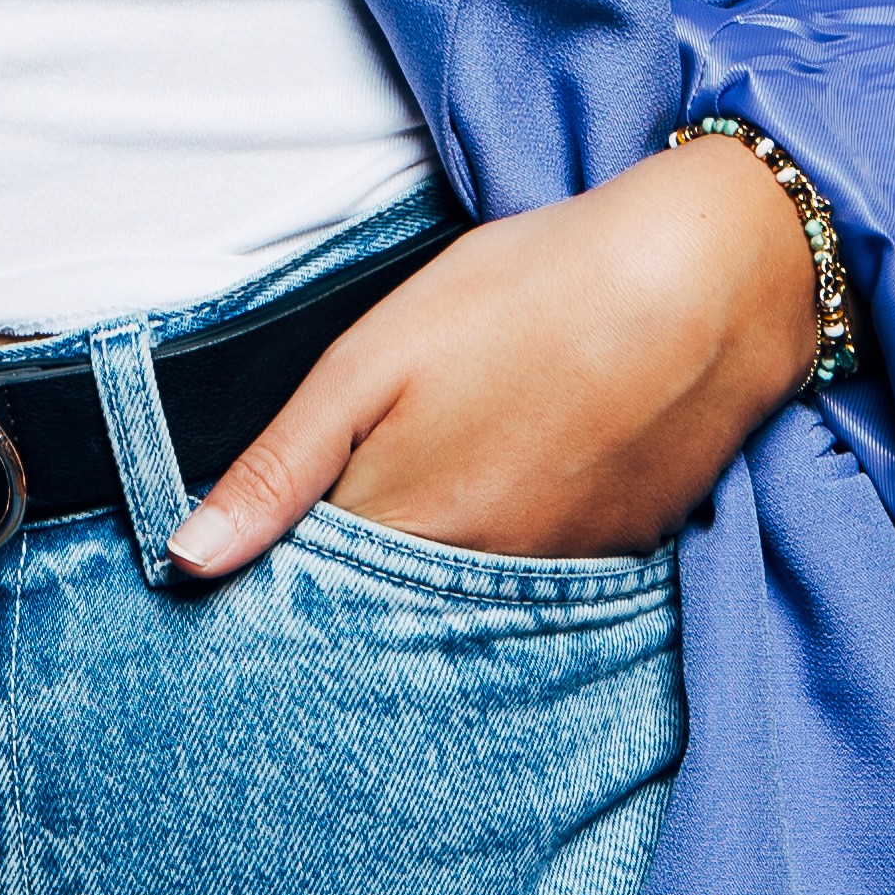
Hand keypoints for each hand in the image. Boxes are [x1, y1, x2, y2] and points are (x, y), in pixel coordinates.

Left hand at [162, 139, 821, 576]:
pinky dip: (510, 553)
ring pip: (462, 599)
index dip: (278, 569)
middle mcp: (477, 579)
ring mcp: (555, 575)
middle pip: (386, 611)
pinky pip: (538, 585)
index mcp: (404, 527)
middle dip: (350, 585)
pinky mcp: (617, 556)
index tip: (258, 551)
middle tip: (347, 514)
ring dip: (431, 571)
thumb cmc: (531, 294)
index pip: (309, 595)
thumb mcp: (376, 357)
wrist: (707, 283)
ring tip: (441, 481)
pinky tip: (516, 482)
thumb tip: (187, 560)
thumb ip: (281, 466)